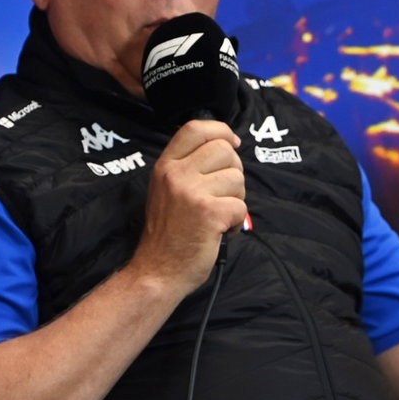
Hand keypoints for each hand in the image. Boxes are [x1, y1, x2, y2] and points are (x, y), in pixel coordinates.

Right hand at [130, 120, 245, 291]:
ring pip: (237, 179)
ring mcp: (191, 192)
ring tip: (218, 216)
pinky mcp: (209, 213)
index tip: (233, 143)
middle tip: (223, 195)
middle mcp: (176, 174)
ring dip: (236, 199)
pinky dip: (236, 222)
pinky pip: (241, 206)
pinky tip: (220, 231)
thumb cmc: (168, 233)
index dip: (221, 131)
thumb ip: (189, 167)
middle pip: (225, 151)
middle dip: (234, 172)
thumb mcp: (166, 190)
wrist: (157, 271)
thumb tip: (227, 146)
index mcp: (165, 165)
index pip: (196, 128)